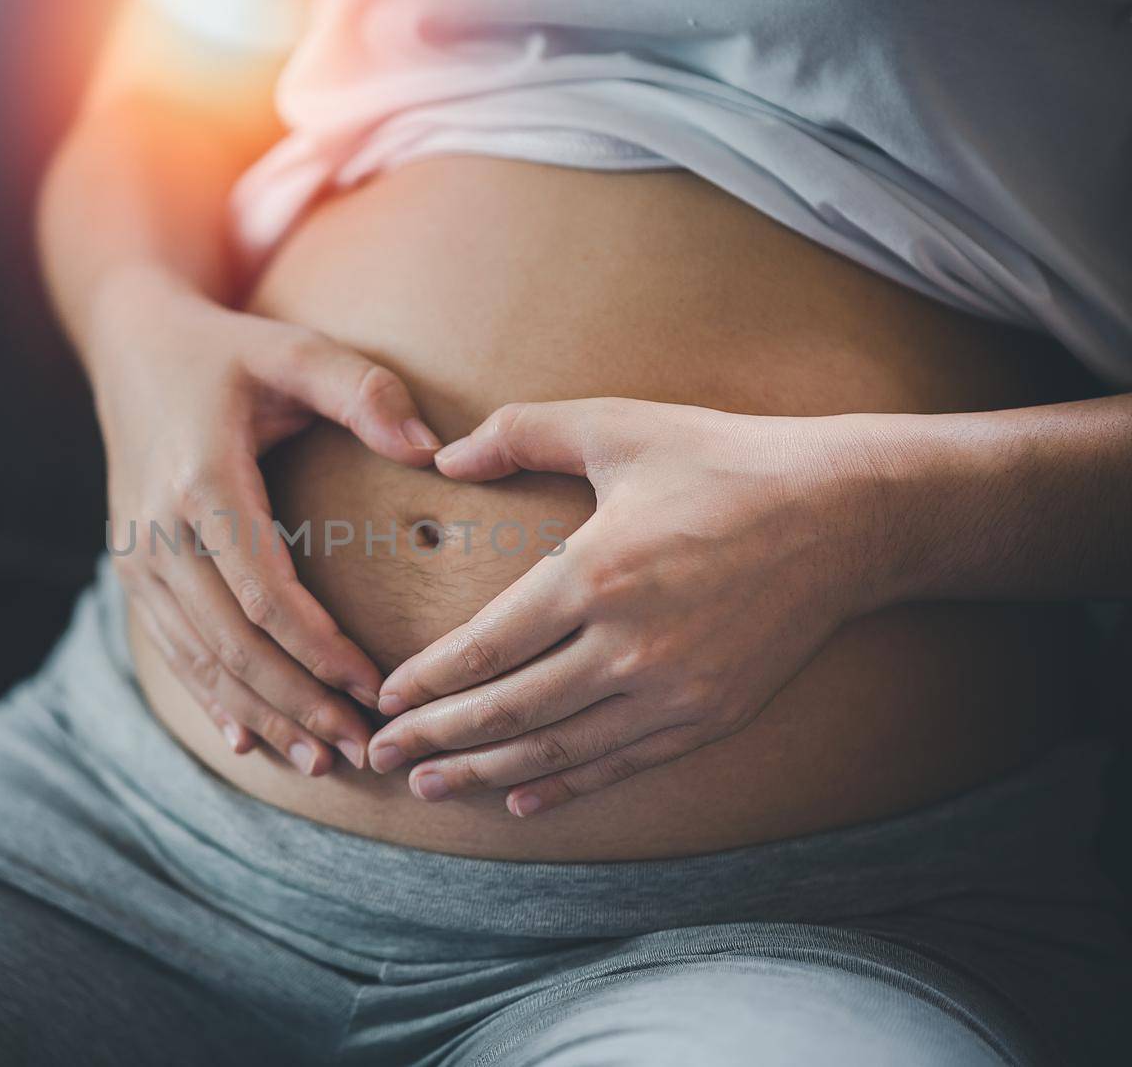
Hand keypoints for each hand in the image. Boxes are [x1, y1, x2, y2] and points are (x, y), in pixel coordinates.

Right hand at [89, 272, 440, 773]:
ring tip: (321, 760)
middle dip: (299, 704)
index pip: (265, 595)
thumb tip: (430, 450)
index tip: (376, 689)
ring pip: (201, 661)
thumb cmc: (229, 350)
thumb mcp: (294, 350)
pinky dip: (212, 700)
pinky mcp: (132, 572)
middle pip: (232, 645)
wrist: (132, 346)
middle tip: (361, 750)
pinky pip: (173, 651)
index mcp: (199, 485)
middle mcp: (156, 533)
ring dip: (261, 715)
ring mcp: (136, 559)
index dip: (320, 652)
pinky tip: (249, 741)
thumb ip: (364, 392)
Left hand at [369, 397, 889, 812]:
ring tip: (429, 787)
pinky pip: (622, 764)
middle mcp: (630, 645)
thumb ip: (519, 433)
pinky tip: (522, 801)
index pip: (487, 648)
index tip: (386, 698)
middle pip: (509, 712)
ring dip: (486, 775)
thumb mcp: (617, 426)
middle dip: (436, 739)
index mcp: (596, 573)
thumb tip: (441, 458)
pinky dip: (567, 786)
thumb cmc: (722, 461)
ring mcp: (674, 690)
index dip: (428, 682)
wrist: (845, 516)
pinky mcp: (710, 715)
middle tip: (380, 756)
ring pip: (559, 750)